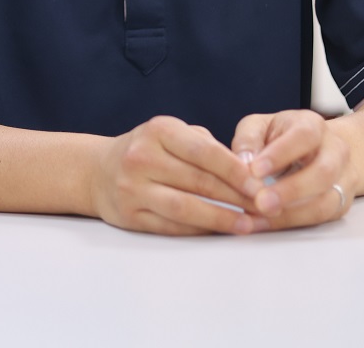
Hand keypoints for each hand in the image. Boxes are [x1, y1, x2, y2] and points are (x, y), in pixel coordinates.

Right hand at [89, 116, 267, 235]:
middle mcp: (142, 157)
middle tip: (265, 209)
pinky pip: (172, 227)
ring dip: (222, 219)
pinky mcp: (129, 215)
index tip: (262, 186)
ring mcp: (132, 188)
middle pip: (199, 182)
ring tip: (249, 226)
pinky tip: (221, 231)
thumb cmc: (147, 150)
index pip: (205, 153)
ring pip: (186, 208)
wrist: (98, 170)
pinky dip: (200, 231)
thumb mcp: (172, 134)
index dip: (237, 172)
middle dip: (238, 198)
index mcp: (158, 131)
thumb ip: (206, 147)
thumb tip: (248, 173)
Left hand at [231, 109, 354, 228]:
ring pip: (327, 201)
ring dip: (293, 213)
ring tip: (262, 217)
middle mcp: (335, 151)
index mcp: (313, 125)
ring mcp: (343, 178)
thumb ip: (248, 140)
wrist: (315, 149)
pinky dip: (294, 223)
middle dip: (291, 190)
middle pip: (323, 172)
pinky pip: (322, 217)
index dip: (280, 154)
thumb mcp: (259, 126)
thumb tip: (243, 162)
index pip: (304, 136)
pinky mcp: (341, 203)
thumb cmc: (280, 136)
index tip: (255, 170)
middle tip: (261, 202)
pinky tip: (268, 223)